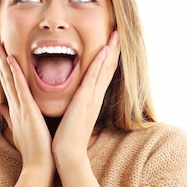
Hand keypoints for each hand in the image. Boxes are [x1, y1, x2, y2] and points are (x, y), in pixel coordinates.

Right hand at [0, 34, 54, 175]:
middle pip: (4, 75)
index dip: (1, 64)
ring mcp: (19, 106)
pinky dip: (14, 73)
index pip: (7, 81)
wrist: (39, 165)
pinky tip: (10, 60)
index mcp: (16, 107)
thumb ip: (10, 116)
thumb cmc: (33, 149)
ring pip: (9, 77)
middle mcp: (14, 104)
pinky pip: (19, 88)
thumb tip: (1, 107)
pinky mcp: (27, 110)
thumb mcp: (20, 128)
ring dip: (2, 58)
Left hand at [52, 30, 120, 164]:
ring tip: (117, 34)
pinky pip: (94, 77)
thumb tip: (70, 102)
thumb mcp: (69, 117)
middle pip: (107, 68)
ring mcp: (92, 98)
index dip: (107, 58)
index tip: (111, 43)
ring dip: (111, 51)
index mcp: (90, 100)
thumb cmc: (66, 139)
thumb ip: (71, 107)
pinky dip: (100, 63)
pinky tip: (104, 50)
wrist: (67, 154)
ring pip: (104, 69)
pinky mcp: (85, 100)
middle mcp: (94, 97)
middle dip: (114, 50)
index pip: (101, 74)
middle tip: (120, 32)